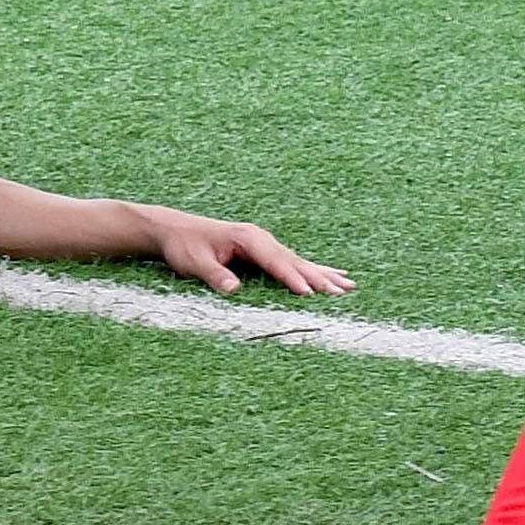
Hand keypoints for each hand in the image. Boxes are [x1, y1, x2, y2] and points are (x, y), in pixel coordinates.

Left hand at [136, 205, 351, 297]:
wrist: (175, 230)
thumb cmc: (184, 246)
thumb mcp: (194, 262)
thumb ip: (214, 275)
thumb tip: (234, 290)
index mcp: (248, 238)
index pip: (275, 262)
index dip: (292, 279)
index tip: (309, 294)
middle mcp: (261, 239)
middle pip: (295, 261)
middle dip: (319, 278)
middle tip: (342, 294)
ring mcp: (265, 244)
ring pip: (300, 262)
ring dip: (324, 275)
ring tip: (350, 287)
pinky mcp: (264, 252)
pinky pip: (294, 262)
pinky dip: (314, 270)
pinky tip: (335, 275)